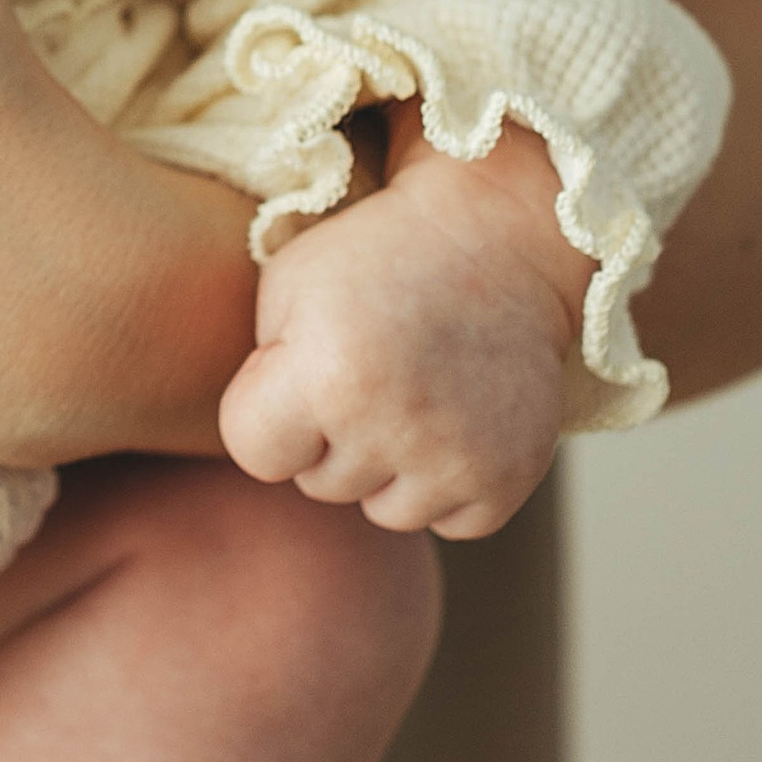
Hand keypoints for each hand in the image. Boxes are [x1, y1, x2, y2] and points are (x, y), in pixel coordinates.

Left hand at [218, 110, 590, 538]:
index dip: (266, 413)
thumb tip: (269, 453)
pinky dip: (452, 483)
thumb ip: (258, 377)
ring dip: (389, 467)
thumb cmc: (370, 260)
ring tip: (412, 390)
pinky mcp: (508, 477)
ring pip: (385, 511)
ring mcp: (458, 458)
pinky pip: (453, 520)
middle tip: (369, 366)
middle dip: (331, 436)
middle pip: (319, 484)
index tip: (295, 374)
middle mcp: (392, 425)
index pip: (253, 452)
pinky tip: (457, 417)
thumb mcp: (286, 287)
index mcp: (326, 374)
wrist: (494, 241)